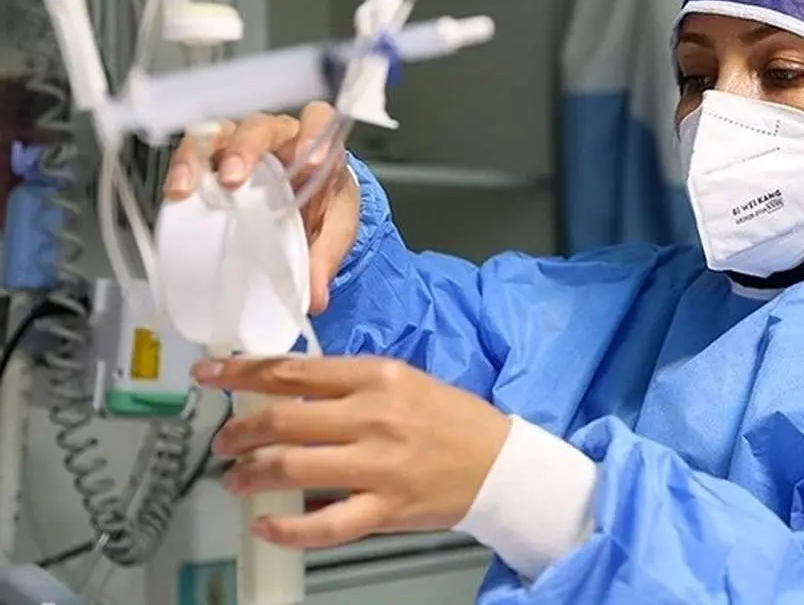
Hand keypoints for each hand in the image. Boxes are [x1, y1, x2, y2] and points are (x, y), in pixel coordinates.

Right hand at [163, 102, 356, 312]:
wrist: (309, 211)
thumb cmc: (321, 206)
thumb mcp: (333, 230)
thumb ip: (326, 258)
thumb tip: (315, 298)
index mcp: (314, 145)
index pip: (318, 119)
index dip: (314, 134)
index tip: (310, 163)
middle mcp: (277, 138)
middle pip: (259, 127)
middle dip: (245, 149)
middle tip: (235, 178)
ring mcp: (241, 146)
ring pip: (220, 133)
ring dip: (204, 156)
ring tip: (194, 186)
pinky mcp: (212, 161)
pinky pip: (193, 154)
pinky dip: (183, 169)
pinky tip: (178, 192)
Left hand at [192, 355, 511, 548]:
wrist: (500, 462)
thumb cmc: (450, 419)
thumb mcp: (402, 381)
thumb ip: (348, 386)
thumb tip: (287, 395)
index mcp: (377, 376)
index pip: (293, 371)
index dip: (241, 373)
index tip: (208, 373)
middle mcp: (373, 416)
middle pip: (283, 420)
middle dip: (239, 431)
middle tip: (224, 440)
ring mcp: (378, 465)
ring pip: (292, 467)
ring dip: (250, 474)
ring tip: (236, 478)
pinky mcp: (386, 508)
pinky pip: (325, 524)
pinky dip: (286, 527)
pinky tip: (265, 524)